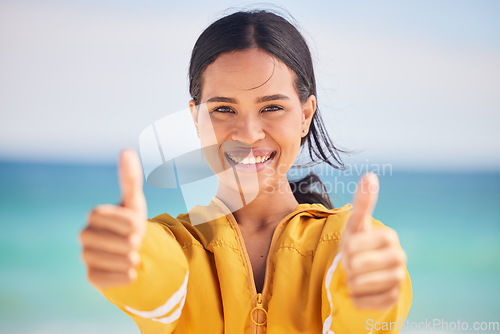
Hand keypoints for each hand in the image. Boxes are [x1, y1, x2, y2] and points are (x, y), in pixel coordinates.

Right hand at [79, 149, 146, 288]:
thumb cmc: (132, 223)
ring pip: (108, 261)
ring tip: (135, 257)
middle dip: (130, 242)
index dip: (127, 223)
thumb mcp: (134, 202)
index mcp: (95, 215)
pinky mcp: (91, 276)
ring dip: (129, 260)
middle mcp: (85, 235)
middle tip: (136, 243)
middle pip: (110, 241)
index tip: (136, 226)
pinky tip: (131, 272)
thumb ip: (130, 178)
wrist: (133, 251)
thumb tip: (126, 150)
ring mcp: (86, 256)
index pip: (110, 218)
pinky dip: (123, 277)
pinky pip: (104, 279)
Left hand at [340, 172, 406, 309]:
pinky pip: (372, 301)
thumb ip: (363, 202)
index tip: (347, 249)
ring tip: (352, 277)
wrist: (360, 270)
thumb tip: (370, 175)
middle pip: (364, 266)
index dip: (349, 248)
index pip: (361, 245)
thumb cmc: (356, 243)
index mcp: (389, 237)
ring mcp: (398, 278)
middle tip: (349, 264)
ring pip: (368, 284)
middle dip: (350, 266)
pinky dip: (358, 298)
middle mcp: (399, 257)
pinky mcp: (393, 297)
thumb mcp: (355, 224)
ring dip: (354, 282)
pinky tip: (357, 291)